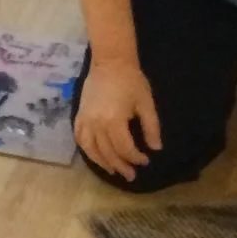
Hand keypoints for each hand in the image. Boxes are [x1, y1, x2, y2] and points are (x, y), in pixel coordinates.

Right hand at [77, 55, 160, 180]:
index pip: (124, 148)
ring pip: (91, 150)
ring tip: (114, 171)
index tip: (145, 161)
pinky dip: (87, 150)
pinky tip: (95, 156)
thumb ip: (151, 127)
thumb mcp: (146, 103)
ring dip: (103, 163)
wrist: (110, 62)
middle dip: (121, 166)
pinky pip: (80, 139)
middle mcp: (97, 124)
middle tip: (131, 175)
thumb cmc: (131, 81)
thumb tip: (156, 148)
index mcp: (114, 120)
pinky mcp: (80, 116)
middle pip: (108, 152)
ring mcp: (86, 120)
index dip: (136, 158)